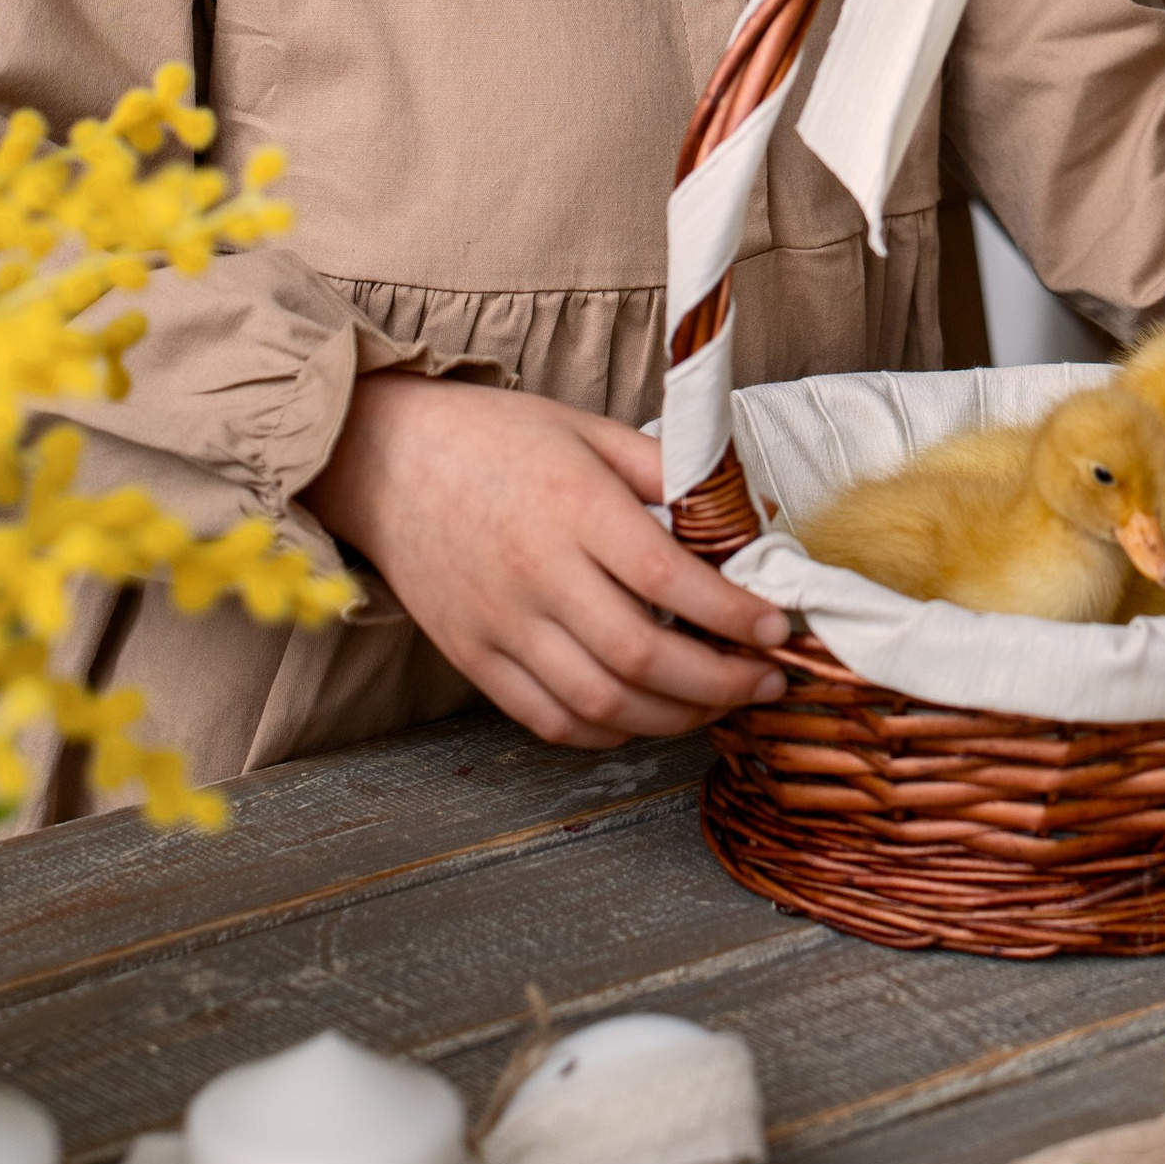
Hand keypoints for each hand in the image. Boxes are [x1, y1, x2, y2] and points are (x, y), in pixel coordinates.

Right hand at [303, 376, 792, 746]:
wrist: (386, 459)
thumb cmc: (497, 438)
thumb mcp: (590, 431)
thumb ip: (666, 473)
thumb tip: (745, 514)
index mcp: (573, 507)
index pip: (667, 578)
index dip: (732, 615)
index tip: (777, 629)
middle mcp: (536, 574)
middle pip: (641, 656)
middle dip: (720, 683)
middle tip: (765, 682)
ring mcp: (500, 625)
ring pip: (601, 703)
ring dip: (674, 718)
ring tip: (716, 705)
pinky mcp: (473, 657)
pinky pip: (549, 719)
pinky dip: (608, 732)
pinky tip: (644, 714)